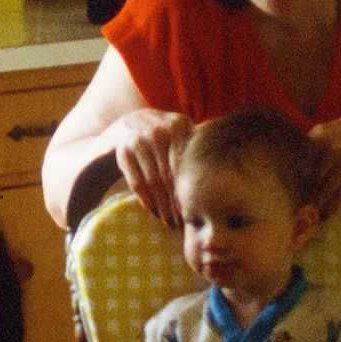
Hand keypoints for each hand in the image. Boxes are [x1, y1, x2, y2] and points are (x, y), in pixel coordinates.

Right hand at [106, 109, 193, 225]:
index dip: (187, 189)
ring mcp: (138, 141)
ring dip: (161, 205)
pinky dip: (145, 199)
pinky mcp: (123, 153)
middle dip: (175, 202)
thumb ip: (196, 144)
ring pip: (152, 182)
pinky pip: (136, 183)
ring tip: (168, 220)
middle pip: (169, 175)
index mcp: (178, 126)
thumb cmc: (165, 133)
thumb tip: (217, 173)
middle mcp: (157, 132)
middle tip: (180, 221)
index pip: (185, 164)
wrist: (131, 121)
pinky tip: (153, 210)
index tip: (193, 208)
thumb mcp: (181, 130)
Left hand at [307, 109, 340, 217]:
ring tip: (314, 214)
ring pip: (330, 188)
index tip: (295, 194)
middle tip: (303, 209)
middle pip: (315, 178)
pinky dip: (337, 205)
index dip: (298, 181)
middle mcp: (335, 146)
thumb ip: (313, 149)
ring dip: (321, 203)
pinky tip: (330, 212)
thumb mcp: (328, 131)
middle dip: (310, 194)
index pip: (302, 164)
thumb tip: (298, 178)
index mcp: (320, 136)